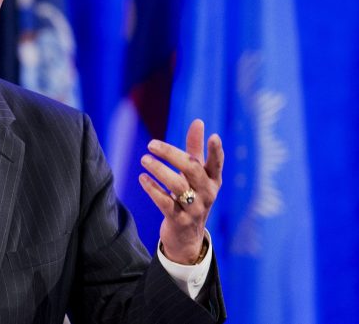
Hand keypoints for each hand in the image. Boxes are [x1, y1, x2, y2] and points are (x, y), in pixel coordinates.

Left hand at [138, 119, 223, 264]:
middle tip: (151, 144)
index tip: (214, 136)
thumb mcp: (196, 174)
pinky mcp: (179, 220)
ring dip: (159, 171)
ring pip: (178, 186)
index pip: (217, 164)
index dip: (216, 151)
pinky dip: (153, 189)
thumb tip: (198, 121)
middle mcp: (207, 194)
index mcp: (212, 181)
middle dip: (172, 155)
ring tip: (144, 159)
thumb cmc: (192, 196)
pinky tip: (142, 178)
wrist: (187, 236)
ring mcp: (194, 209)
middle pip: (192, 170)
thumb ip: (196, 148)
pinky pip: (165, 203)